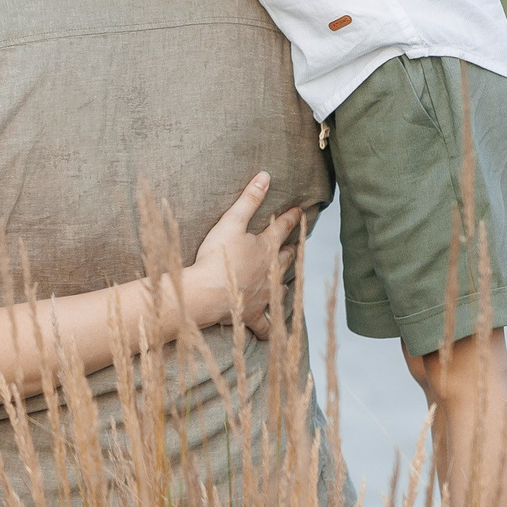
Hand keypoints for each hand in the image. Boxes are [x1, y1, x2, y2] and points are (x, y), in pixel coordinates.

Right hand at [180, 173, 303, 336]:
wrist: (207, 293)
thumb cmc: (218, 256)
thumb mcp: (231, 222)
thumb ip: (249, 199)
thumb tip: (265, 176)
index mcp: (266, 247)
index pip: (282, 228)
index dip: (291, 218)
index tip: (299, 211)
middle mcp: (270, 271)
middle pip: (285, 258)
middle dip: (291, 250)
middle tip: (295, 246)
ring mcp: (263, 294)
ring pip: (279, 287)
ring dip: (283, 282)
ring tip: (286, 280)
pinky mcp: (253, 313)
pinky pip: (264, 323)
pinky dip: (269, 327)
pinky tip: (273, 330)